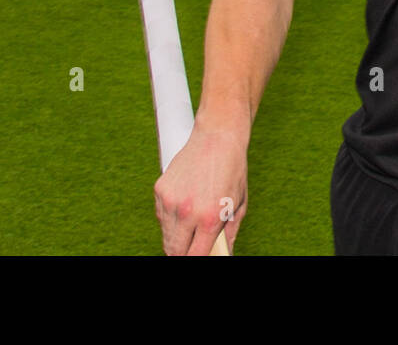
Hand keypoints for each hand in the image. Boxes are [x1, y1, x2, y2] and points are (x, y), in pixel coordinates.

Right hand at [154, 125, 247, 255]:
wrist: (217, 137)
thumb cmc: (232, 171)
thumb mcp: (238, 206)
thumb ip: (228, 235)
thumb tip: (224, 253)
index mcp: (209, 218)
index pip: (194, 257)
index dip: (196, 260)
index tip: (200, 256)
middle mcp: (186, 212)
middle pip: (174, 251)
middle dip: (182, 253)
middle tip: (191, 248)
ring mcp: (170, 200)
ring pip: (166, 235)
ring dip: (176, 236)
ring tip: (191, 223)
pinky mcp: (160, 189)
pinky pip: (161, 216)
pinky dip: (170, 218)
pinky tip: (184, 206)